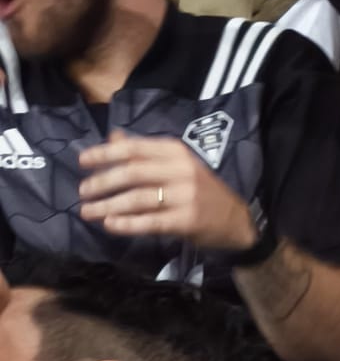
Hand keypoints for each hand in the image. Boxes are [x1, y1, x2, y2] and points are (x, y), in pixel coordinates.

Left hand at [77, 135, 258, 252]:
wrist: (236, 220)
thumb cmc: (200, 190)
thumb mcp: (176, 164)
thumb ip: (145, 152)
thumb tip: (114, 136)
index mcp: (176, 152)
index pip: (134, 149)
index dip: (105, 153)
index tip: (82, 161)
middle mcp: (181, 170)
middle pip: (132, 173)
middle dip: (102, 182)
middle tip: (82, 192)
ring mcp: (185, 196)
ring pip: (138, 198)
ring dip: (108, 205)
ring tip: (88, 211)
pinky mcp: (187, 221)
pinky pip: (150, 222)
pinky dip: (127, 224)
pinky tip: (110, 224)